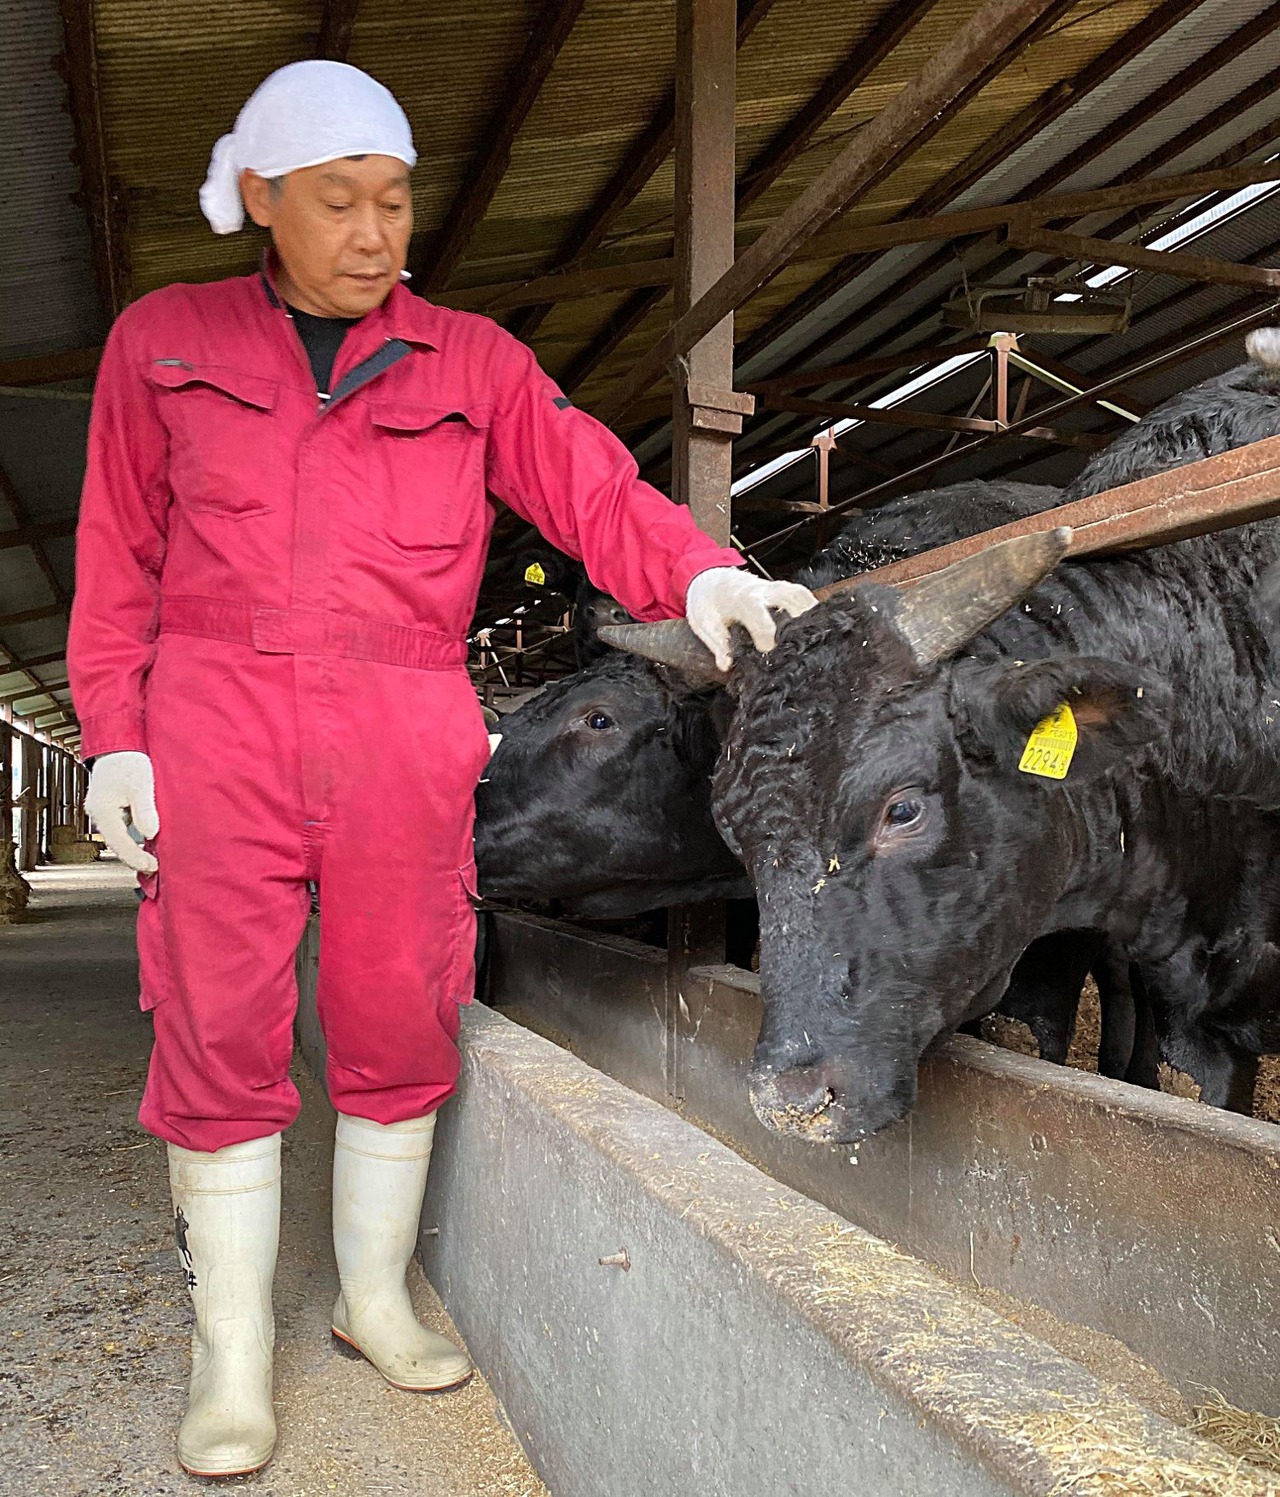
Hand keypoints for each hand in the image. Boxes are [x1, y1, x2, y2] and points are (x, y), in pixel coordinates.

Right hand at [85, 751, 159, 873]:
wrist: (118, 747)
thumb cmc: (128, 761)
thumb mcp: (141, 784)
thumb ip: (145, 809)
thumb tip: (150, 834)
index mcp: (103, 809)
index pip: (118, 842)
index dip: (135, 857)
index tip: (151, 866)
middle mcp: (98, 814)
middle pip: (116, 843)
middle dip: (134, 857)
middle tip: (154, 867)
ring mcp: (102, 813)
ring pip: (117, 838)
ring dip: (133, 849)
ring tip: (152, 860)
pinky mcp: (109, 810)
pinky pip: (120, 829)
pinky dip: (132, 839)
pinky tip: (146, 844)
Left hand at [685, 567, 817, 670]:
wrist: (710, 578)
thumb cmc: (708, 602)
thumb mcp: (704, 624)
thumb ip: (718, 644)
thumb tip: (726, 665)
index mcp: (742, 600)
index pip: (762, 620)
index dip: (768, 641)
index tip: (769, 657)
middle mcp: (764, 590)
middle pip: (791, 600)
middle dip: (799, 625)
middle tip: (802, 650)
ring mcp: (776, 588)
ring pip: (801, 596)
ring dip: (810, 616)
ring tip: (817, 640)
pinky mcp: (783, 590)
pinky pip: (803, 596)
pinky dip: (811, 610)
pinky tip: (817, 629)